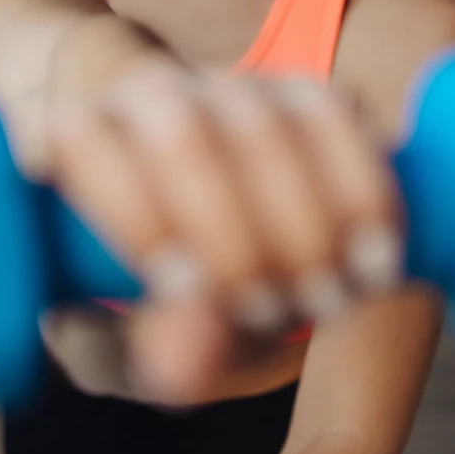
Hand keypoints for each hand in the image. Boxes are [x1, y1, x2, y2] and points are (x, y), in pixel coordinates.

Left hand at [44, 60, 401, 401]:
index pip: (82, 135)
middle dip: (232, 235)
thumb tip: (182, 366)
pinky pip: (336, 118)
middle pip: (180, 135)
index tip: (179, 285)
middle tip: (270, 310)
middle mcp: (148, 97)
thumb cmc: (160, 283)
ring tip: (329, 300)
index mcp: (79, 136)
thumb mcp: (145, 334)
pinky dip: (362, 193)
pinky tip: (375, 263)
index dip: (132, 207)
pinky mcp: (304, 91)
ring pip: (261, 125)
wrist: (213, 223)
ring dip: (304, 224)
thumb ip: (159, 351)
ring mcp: (229, 86)